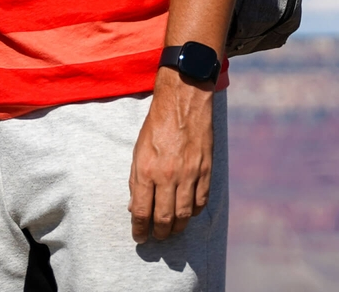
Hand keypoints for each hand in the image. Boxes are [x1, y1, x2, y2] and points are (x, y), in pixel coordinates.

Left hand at [128, 68, 213, 242]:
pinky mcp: (205, 171)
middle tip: (156, 238)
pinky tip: (187, 214)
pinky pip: (200, 202)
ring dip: (176, 228)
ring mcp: (189, 175)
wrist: (183, 103)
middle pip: (164, 218)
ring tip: (170, 231)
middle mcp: (167, 175)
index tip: (139, 237)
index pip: (141, 210)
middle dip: (158, 233)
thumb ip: (136, 179)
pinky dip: (193, 213)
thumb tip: (135, 206)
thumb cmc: (156, 125)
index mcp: (146, 169)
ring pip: (183, 215)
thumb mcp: (138, 149)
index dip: (139, 228)